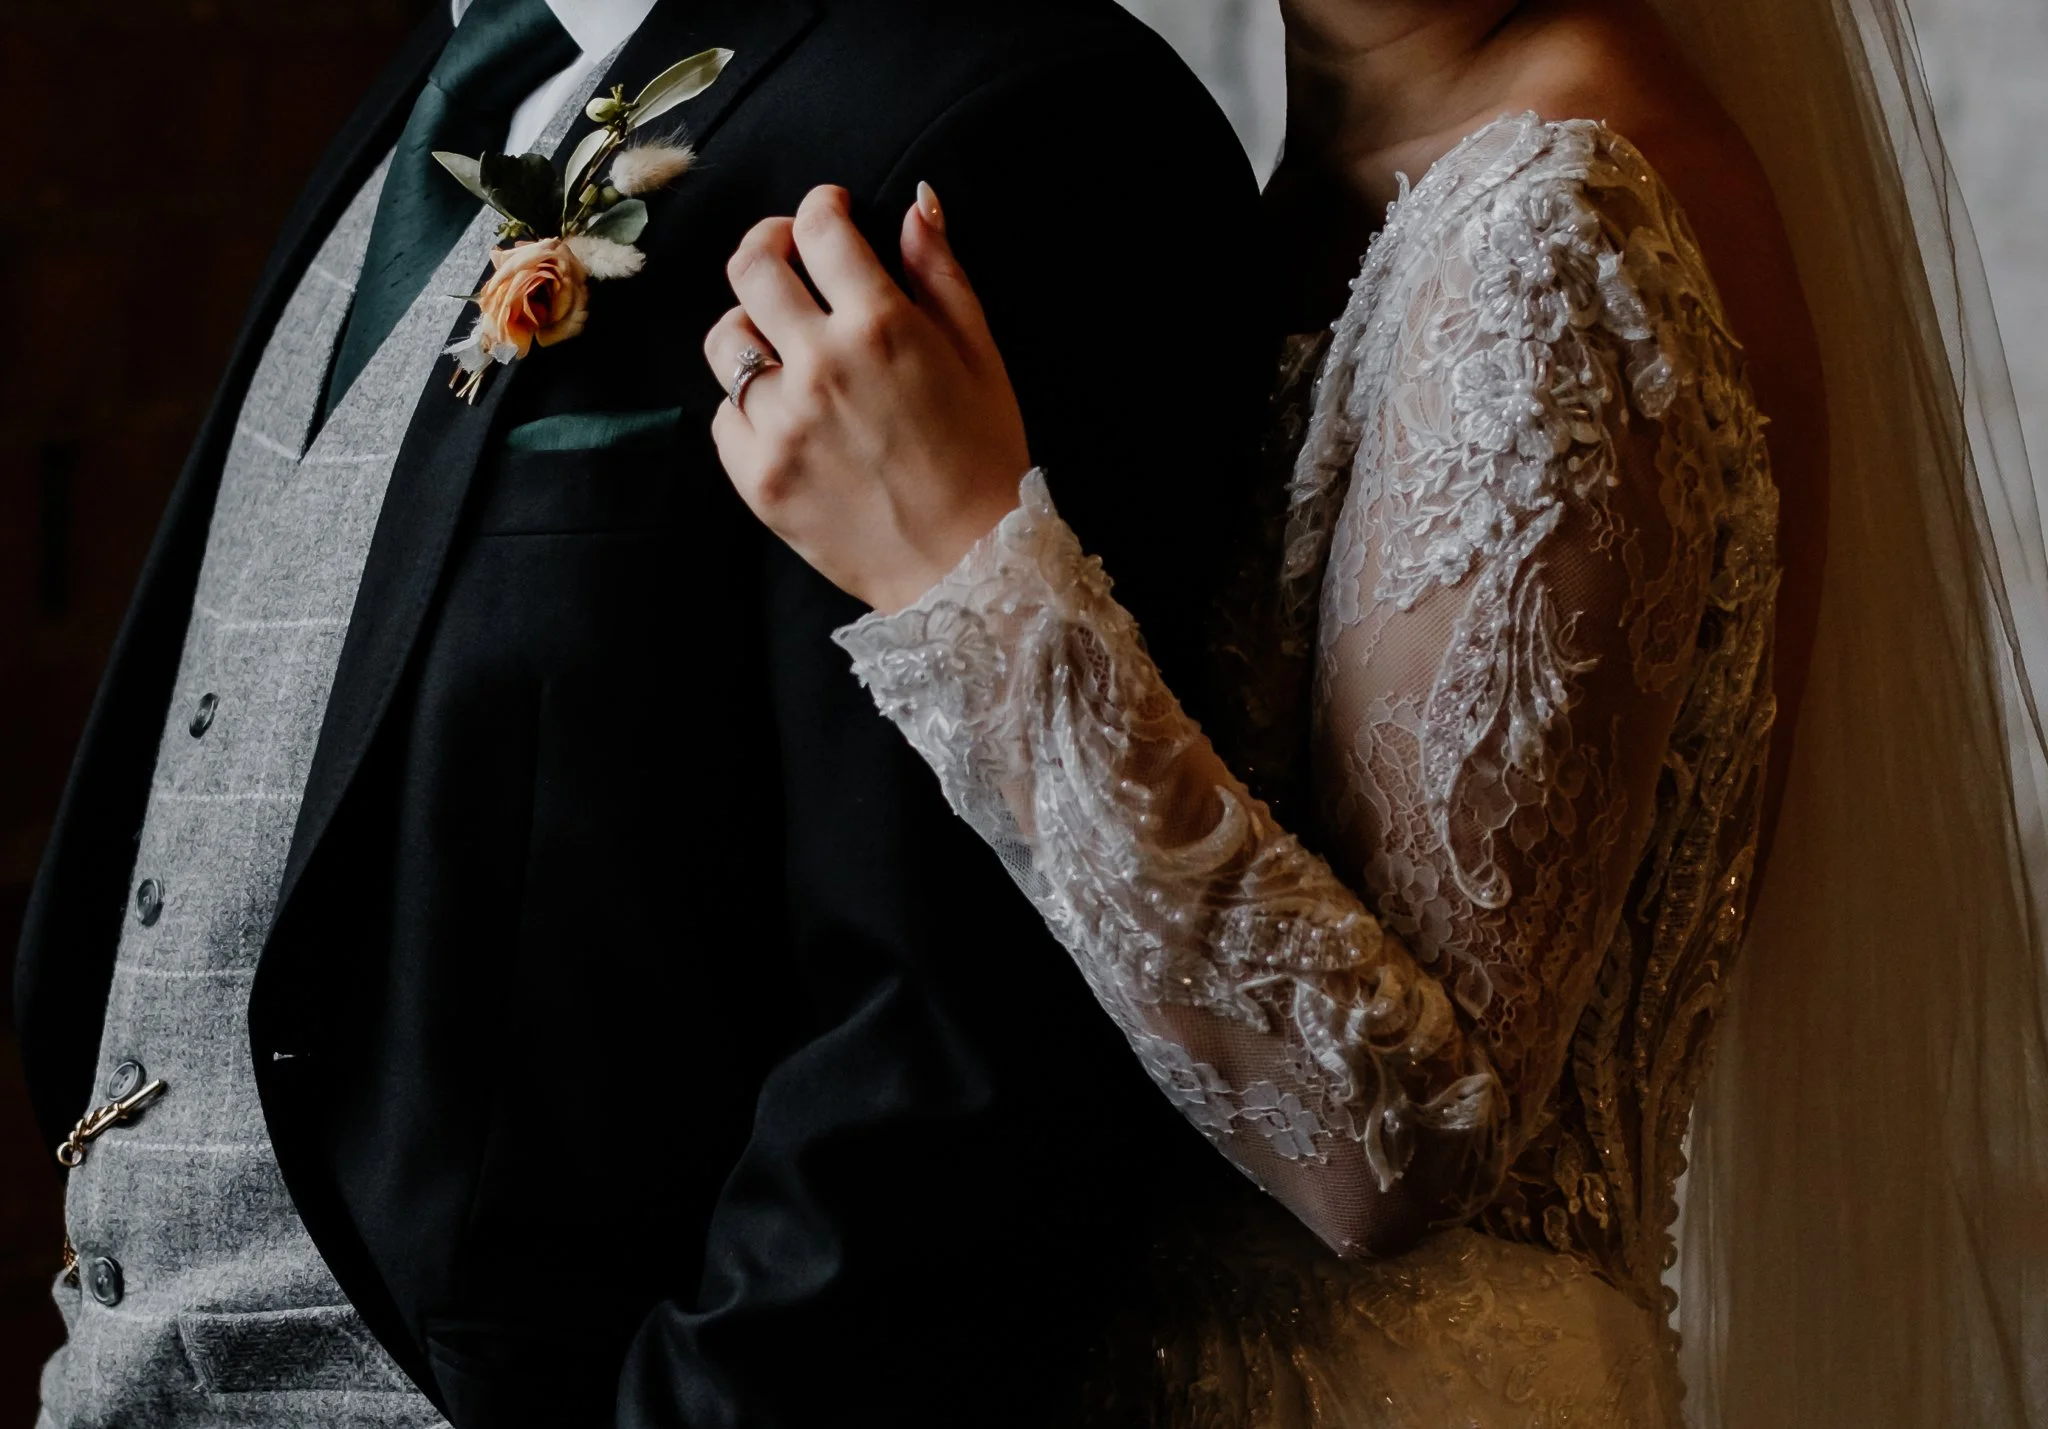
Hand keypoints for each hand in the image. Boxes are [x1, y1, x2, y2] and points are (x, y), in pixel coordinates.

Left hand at [705, 183, 1032, 612]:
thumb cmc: (983, 458)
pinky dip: (747, 406)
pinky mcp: (756, 474)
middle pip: (751, 267)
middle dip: (768, 243)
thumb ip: (942, 273)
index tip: (829, 212)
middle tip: (787, 252)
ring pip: (727, 340)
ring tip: (783, 343)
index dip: (821, 207)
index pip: (819, 229)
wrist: (965, 566)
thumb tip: (915, 203)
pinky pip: (723, 415)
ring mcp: (779, 423)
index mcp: (880, 326)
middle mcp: (819, 366)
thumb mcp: (982, 356)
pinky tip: (787, 416)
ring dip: (752, 326)